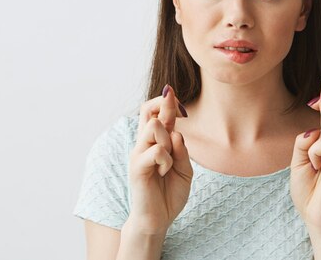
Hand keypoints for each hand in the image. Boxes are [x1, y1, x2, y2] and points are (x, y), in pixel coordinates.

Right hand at [126, 84, 192, 234]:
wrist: (158, 219)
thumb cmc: (170, 193)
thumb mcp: (184, 168)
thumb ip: (182, 150)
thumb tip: (176, 132)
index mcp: (155, 141)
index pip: (154, 111)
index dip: (167, 101)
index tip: (182, 106)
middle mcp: (143, 143)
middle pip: (148, 109)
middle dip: (167, 108)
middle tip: (180, 123)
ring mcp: (138, 154)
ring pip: (154, 127)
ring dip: (168, 140)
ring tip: (169, 160)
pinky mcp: (136, 167)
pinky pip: (156, 151)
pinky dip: (167, 160)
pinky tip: (164, 172)